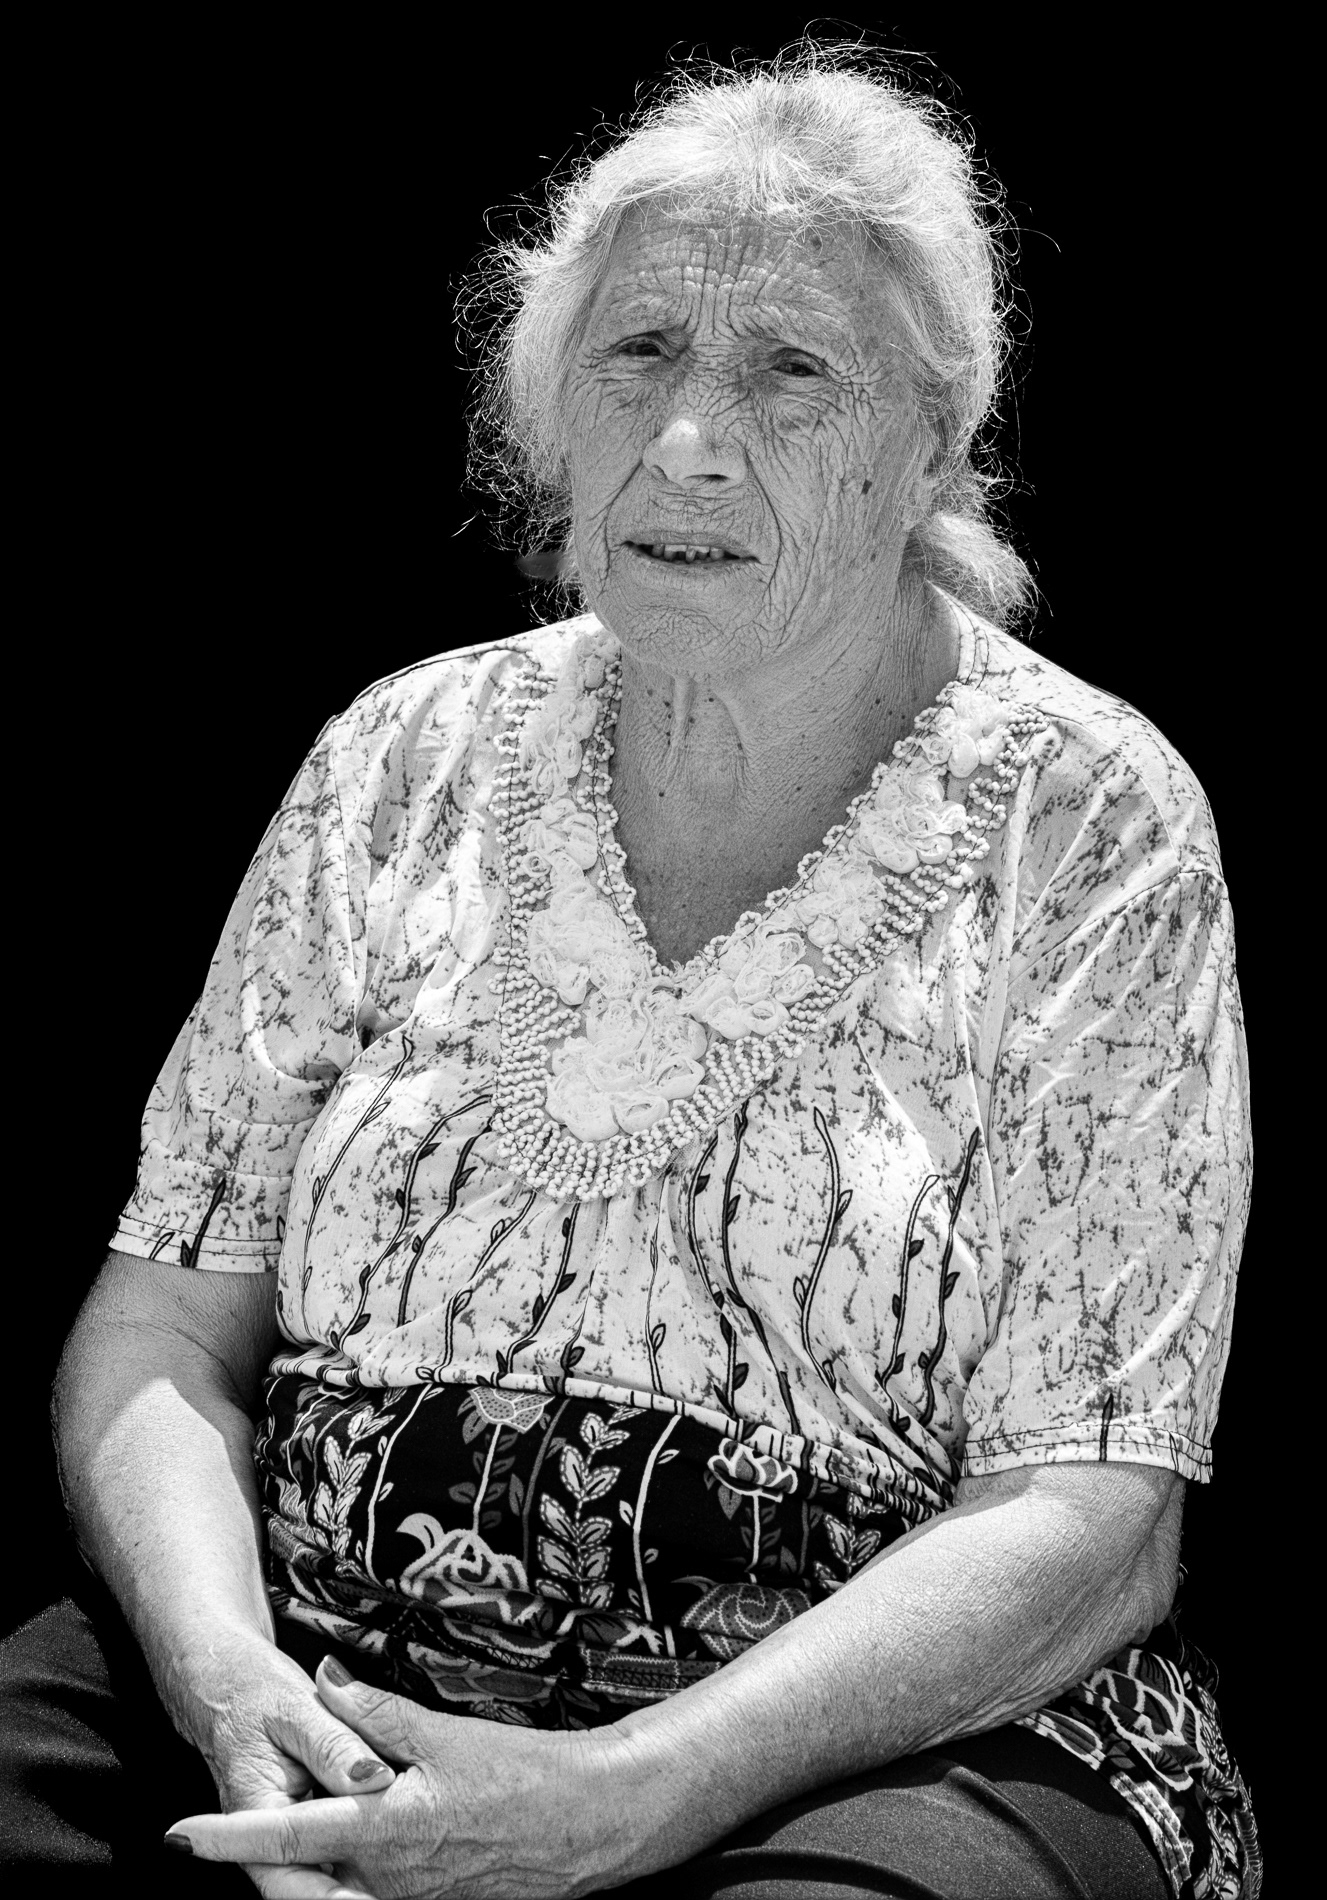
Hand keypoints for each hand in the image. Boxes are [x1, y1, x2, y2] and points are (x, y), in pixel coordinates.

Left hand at [165, 1655, 638, 1898]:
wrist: (589, 1824)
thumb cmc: (523, 1775)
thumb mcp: (445, 1735)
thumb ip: (377, 1711)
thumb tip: (324, 1677)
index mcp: (383, 1829)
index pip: (287, 1836)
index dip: (228, 1837)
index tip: (179, 1835)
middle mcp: (386, 1876)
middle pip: (299, 1883)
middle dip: (256, 1866)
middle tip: (215, 1839)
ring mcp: (408, 1896)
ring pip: (334, 1889)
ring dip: (303, 1868)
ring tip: (289, 1828)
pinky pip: (371, 1892)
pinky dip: (346, 1874)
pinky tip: (350, 1848)